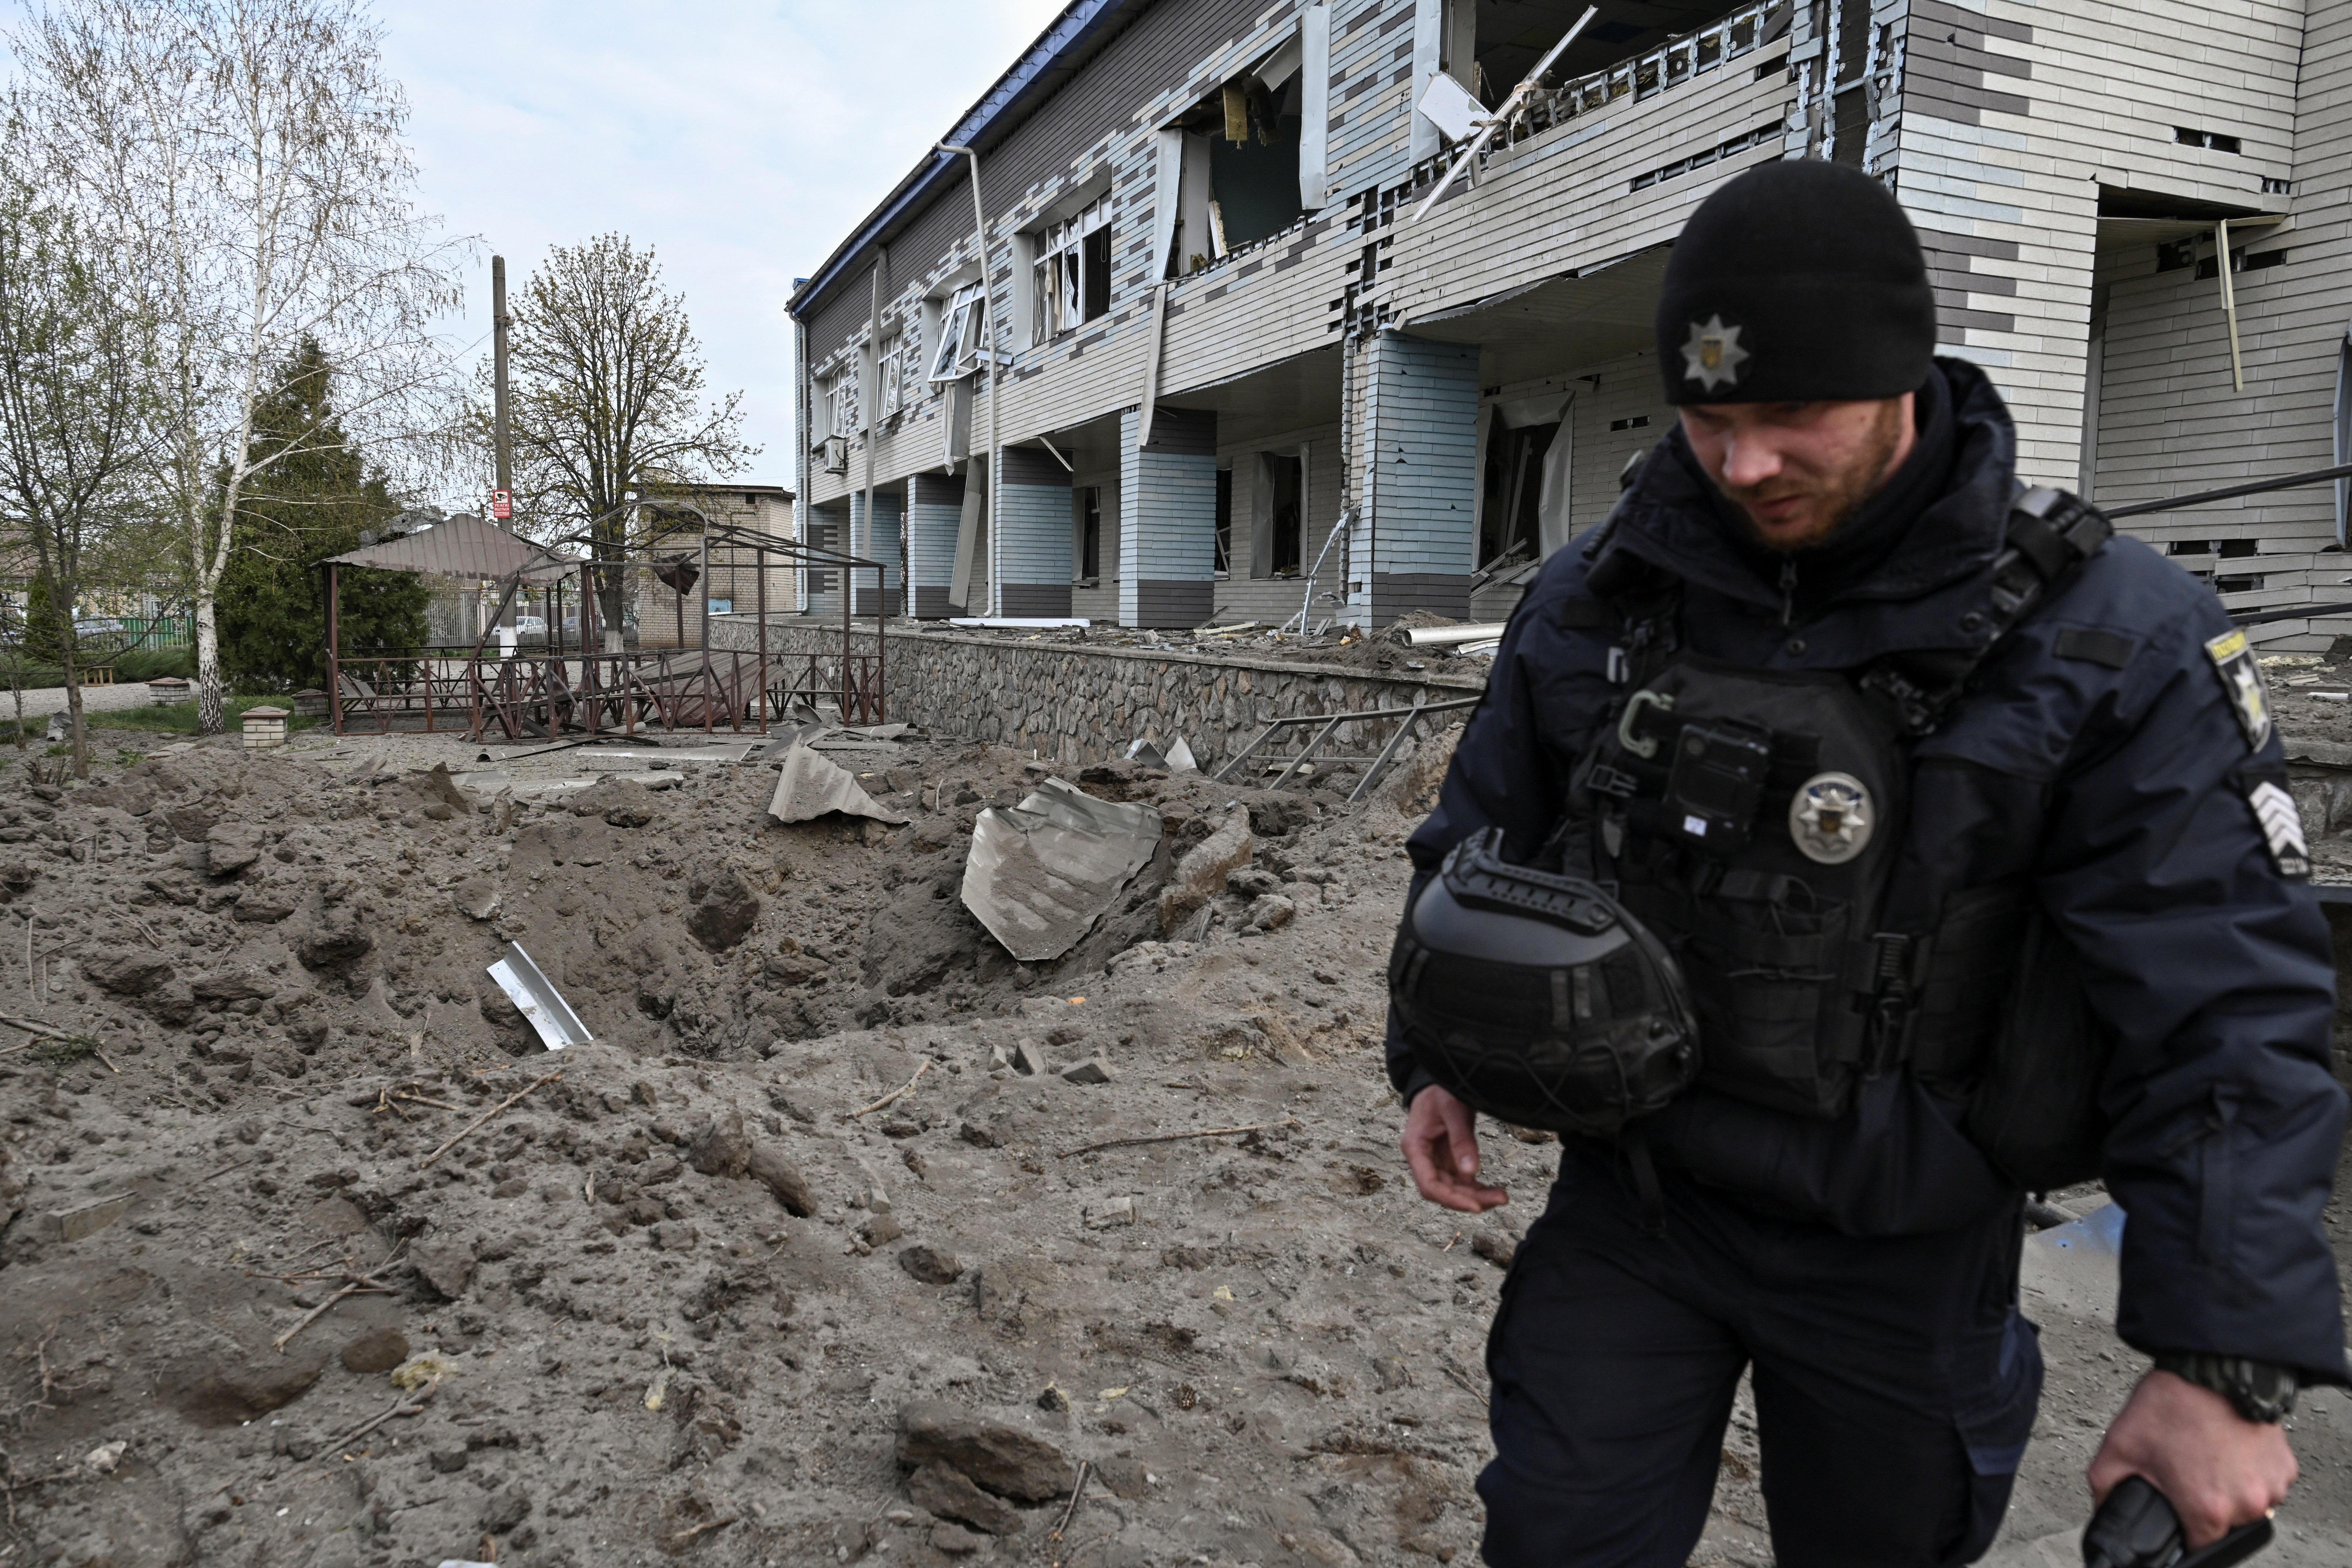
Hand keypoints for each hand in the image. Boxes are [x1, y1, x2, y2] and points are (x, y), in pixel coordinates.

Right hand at [1401, 1085, 1508, 1212]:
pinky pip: (1461, 1180)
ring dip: (1476, 1196)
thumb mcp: (1452, 1109)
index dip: (1451, 1199)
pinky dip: (1476, 1188)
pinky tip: (1494, 1191)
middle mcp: (1422, 1158)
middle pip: (1443, 1190)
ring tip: (1501, 1196)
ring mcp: (1435, 1160)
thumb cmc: (1440, 1090)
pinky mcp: (1448, 1159)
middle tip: (1499, 1199)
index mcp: (1415, 1146)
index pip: (1429, 1184)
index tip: (1475, 1206)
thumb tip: (1471, 1171)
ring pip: (1453, 1189)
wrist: (1440, 1081)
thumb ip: (1461, 1139)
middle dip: (1470, 1199)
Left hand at [2089, 1369, 2296, 1548]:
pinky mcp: (2285, 1466)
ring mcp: (2271, 1486)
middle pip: (2223, 1524)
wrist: (2211, 1367)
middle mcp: (2245, 1504)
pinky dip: (2248, 1472)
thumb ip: (2106, 1487)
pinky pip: (2265, 1483)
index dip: (2182, 1530)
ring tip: (2206, 1455)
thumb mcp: (2119, 1446)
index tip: (2176, 1512)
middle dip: (2203, 1504)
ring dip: (2229, 1488)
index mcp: (2207, 1509)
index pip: (2197, 1546)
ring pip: (2246, 1504)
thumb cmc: (2170, 1404)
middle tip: (2187, 1471)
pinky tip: (2228, 1448)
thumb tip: (2103, 1510)